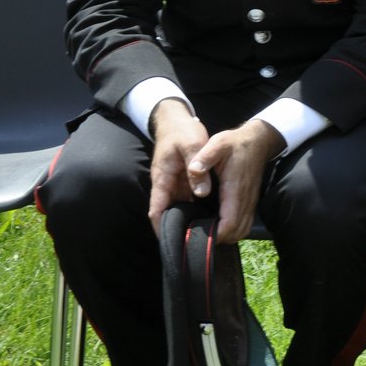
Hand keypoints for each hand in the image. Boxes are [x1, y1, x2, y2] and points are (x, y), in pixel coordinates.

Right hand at [147, 99, 209, 233]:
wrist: (177, 121)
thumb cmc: (182, 132)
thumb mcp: (192, 145)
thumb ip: (196, 168)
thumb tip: (202, 193)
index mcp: (163, 178)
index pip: (157, 210)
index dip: (161, 228)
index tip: (170, 243)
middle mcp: (167, 185)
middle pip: (168, 213)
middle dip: (177, 229)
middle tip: (193, 244)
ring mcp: (175, 184)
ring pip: (179, 208)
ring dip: (187, 221)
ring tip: (203, 237)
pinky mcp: (184, 182)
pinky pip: (188, 199)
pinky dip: (195, 210)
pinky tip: (208, 219)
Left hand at [184, 120, 285, 242]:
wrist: (258, 141)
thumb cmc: (235, 143)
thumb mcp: (217, 144)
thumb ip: (204, 157)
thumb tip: (193, 170)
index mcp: (235, 189)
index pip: (229, 224)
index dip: (214, 235)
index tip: (196, 233)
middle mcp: (245, 200)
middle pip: (235, 233)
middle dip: (217, 239)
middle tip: (197, 233)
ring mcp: (250, 202)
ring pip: (241, 231)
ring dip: (226, 235)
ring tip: (206, 230)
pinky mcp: (250, 202)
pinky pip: (244, 224)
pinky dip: (232, 230)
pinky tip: (218, 223)